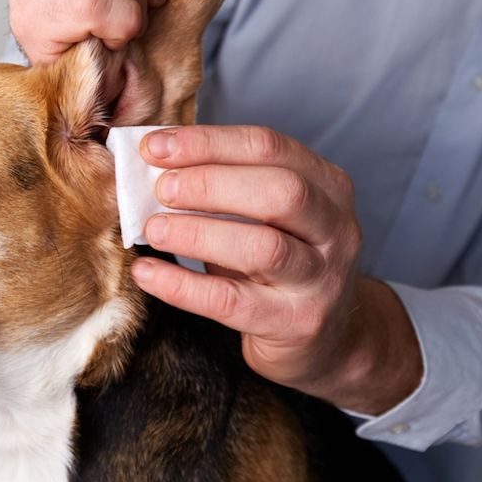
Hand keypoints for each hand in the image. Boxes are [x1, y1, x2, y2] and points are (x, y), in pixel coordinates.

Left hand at [129, 125, 422, 413]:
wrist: (325, 338)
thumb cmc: (279, 263)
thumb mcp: (265, 216)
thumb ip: (224, 185)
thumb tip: (154, 159)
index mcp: (327, 185)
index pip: (268, 147)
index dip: (207, 143)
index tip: (155, 146)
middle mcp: (335, 229)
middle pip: (280, 191)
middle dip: (210, 184)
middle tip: (160, 189)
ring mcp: (322, 280)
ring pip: (263, 248)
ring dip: (197, 233)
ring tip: (153, 230)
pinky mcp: (297, 324)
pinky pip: (232, 302)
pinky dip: (182, 286)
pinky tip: (147, 272)